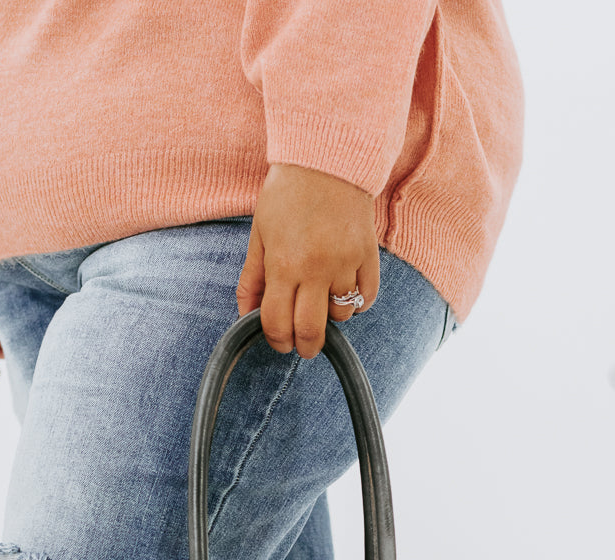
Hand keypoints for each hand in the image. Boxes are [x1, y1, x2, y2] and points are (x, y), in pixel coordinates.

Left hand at [236, 164, 379, 358]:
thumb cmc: (287, 195)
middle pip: (312, 331)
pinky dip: (357, 302)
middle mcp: (316, 268)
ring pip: (342, 315)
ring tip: (321, 301)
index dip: (276, 341)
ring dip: (330, 317)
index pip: (277, 323)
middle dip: (305, 347)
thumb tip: (245, 315)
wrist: (326, 158)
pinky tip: (344, 291)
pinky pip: (367, 297)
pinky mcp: (368, 255)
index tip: (279, 342)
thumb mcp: (260, 235)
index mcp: (283, 264)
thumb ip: (252, 278)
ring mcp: (346, 263)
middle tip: (302, 345)